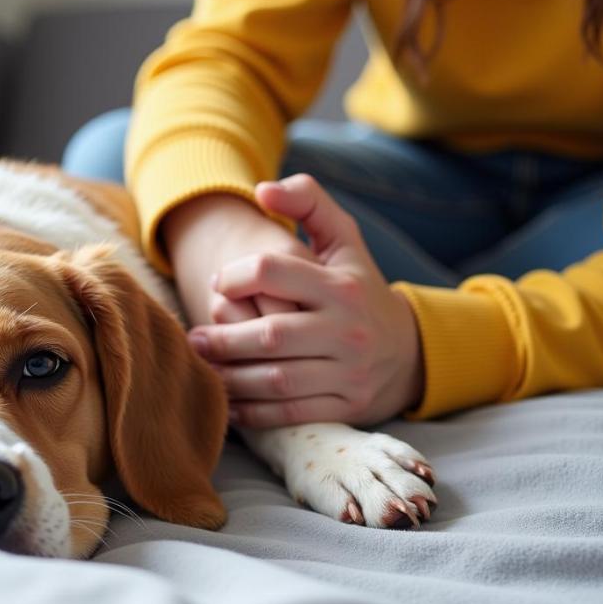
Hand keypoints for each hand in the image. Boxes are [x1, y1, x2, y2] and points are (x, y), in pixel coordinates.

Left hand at [187, 174, 423, 426]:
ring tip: (204, 366)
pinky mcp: (346, 408)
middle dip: (223, 338)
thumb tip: (262, 190)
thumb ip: (309, 202)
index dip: (233, 277)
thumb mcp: (344, 239)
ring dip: (231, 377)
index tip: (217, 284)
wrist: (409, 351)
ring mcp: (349, 372)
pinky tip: (230, 401)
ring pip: (276, 379)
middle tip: (194, 338)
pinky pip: (290, 413)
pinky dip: (254, 412)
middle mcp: (347, 329)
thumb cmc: (359, 287)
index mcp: (341, 285)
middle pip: (268, 335)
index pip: (272, 272)